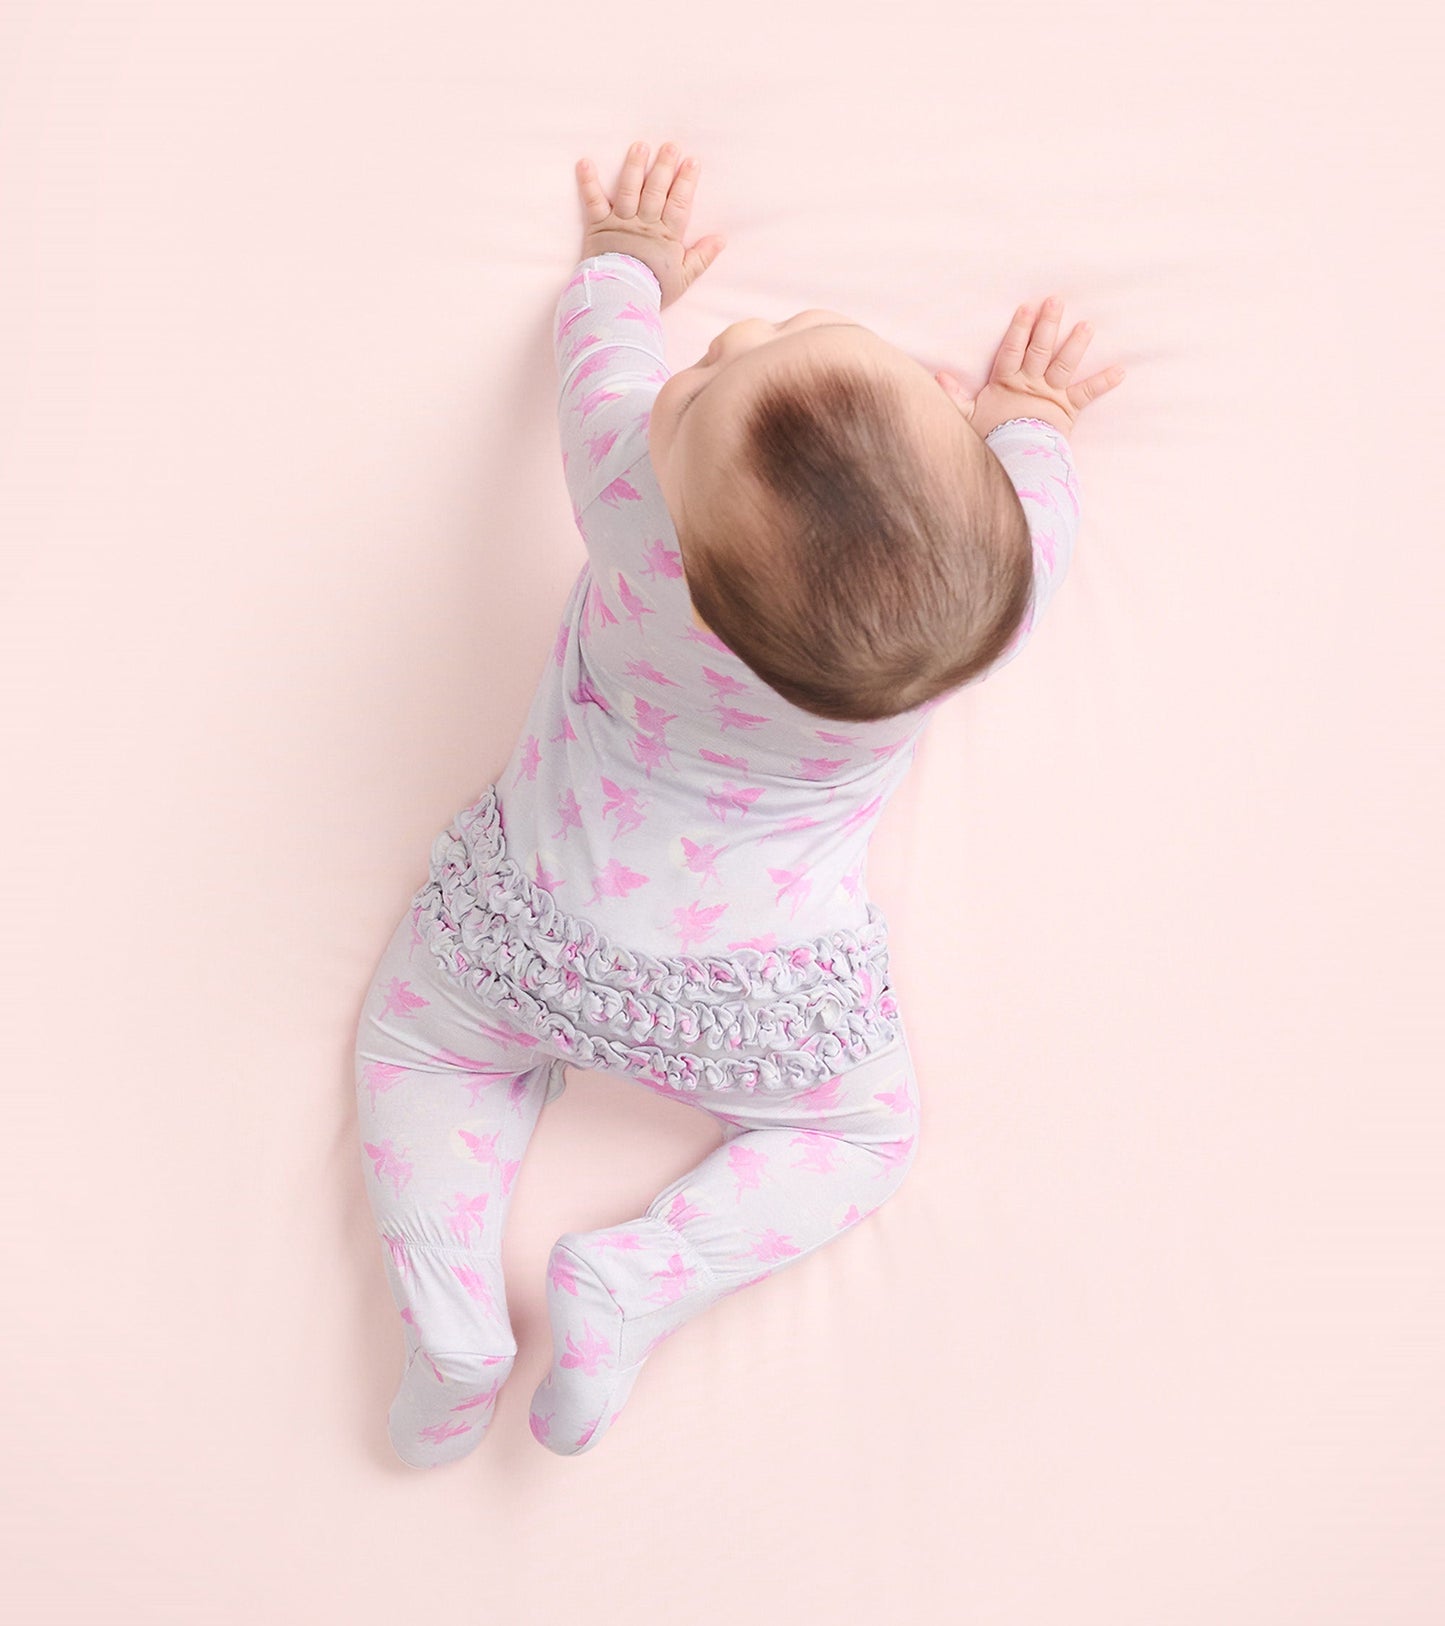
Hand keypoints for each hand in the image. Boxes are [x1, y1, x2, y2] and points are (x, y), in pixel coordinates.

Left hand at [574, 139, 726, 310]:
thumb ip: (702, 257)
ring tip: (640, 146)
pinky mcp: (598, 226)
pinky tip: (585, 162)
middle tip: (670, 145)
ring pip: (630, 189)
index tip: (692, 161)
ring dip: (634, 166)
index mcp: (666, 235)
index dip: (686, 181)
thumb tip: (721, 239)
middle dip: (664, 166)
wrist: (620, 301)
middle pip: (656, 189)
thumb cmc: (653, 290)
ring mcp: (620, 222)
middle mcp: (644, 223)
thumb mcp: (684, 278)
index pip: (679, 202)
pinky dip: (588, 182)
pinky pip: (593, 201)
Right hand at [935, 296, 1124, 438]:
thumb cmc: (990, 440)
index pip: (1012, 350)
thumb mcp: (966, 418)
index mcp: (1007, 383)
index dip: (1019, 329)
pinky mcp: (1068, 410)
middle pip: (1040, 349)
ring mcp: (1051, 395)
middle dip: (1047, 324)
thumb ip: (953, 396)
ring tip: (1087, 325)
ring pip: (1064, 364)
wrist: (1014, 463)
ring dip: (1076, 344)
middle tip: (1057, 300)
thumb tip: (937, 376)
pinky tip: (1122, 370)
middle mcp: (1031, 383)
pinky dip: (1104, 382)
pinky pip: (1088, 393)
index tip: (1027, 307)